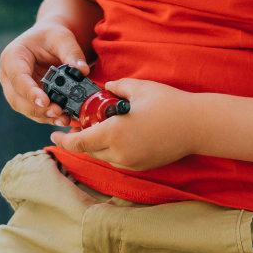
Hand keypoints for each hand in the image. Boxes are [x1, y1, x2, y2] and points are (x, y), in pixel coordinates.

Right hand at [0, 20, 89, 125]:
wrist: (48, 41)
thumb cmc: (51, 36)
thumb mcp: (62, 38)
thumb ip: (72, 53)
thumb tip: (83, 71)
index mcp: (12, 57)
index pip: (18, 77)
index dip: (30, 92)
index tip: (44, 101)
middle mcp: (9, 76)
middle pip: (17, 99)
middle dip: (37, 109)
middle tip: (58, 112)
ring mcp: (16, 89)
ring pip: (25, 109)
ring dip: (43, 116)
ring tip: (64, 118)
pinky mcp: (27, 98)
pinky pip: (35, 111)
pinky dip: (48, 117)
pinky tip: (64, 118)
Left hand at [49, 79, 194, 171]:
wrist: (198, 125)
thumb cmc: (170, 104)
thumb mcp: (140, 88)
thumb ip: (116, 86)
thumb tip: (105, 86)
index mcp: (114, 133)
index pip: (78, 142)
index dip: (63, 140)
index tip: (54, 133)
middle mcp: (119, 153)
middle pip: (89, 151)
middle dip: (81, 140)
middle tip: (80, 125)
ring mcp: (131, 162)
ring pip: (103, 157)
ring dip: (98, 145)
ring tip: (102, 127)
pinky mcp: (142, 166)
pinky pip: (118, 159)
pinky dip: (113, 149)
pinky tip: (121, 134)